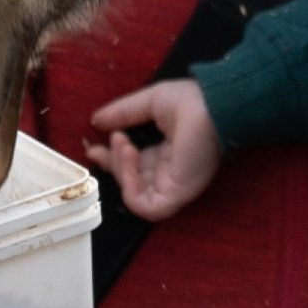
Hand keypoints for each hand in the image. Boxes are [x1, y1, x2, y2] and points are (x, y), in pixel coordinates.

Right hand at [83, 80, 221, 219]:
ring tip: (125, 145)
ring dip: (120, 170)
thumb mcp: (150, 103)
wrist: (212, 106)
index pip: (134, 166)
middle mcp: (170, 173)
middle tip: (108, 142)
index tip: (94, 147)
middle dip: (112, 165)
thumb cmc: (191, 101)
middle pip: (131, 182)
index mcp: (167, 154)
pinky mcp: (175, 195)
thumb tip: (97, 120)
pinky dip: (128, 187)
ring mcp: (173, 186)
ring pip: (134, 195)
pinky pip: (144, 206)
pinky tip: (129, 159)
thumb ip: (123, 113)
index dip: (112, 160)